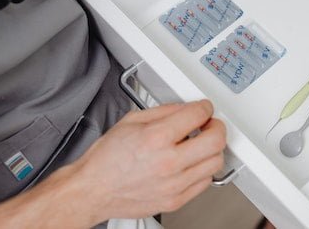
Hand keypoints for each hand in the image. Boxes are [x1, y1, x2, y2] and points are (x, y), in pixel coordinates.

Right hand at [71, 100, 225, 222]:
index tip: (204, 109)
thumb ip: (165, 110)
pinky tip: (193, 163)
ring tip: (201, 144)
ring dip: (212, 149)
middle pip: (216, 140)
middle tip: (210, 125)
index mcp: (156, 138)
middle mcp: (168, 162)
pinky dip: (204, 169)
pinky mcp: (175, 201)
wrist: (92, 191)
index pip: (198, 114)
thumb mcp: (132, 120)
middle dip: (217, 127)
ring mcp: (174, 184)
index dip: (205, 107)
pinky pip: (206, 182)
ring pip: (215, 162)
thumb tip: (186, 108)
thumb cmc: (106, 159)